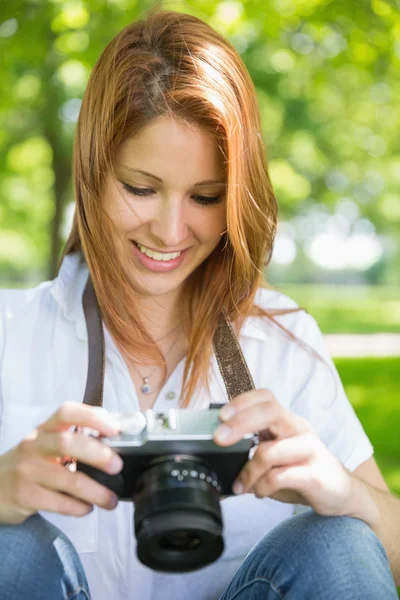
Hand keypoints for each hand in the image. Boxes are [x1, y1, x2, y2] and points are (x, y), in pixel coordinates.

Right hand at [0, 402, 122, 524]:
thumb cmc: (30, 464)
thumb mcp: (45, 445)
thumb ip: (73, 439)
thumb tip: (115, 437)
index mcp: (45, 429)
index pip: (67, 412)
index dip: (92, 416)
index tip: (114, 428)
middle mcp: (34, 446)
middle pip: (68, 443)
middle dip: (98, 454)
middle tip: (117, 467)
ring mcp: (28, 471)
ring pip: (67, 479)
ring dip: (95, 491)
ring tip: (111, 500)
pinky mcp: (25, 496)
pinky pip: (58, 503)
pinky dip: (77, 507)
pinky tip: (87, 508)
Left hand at [213, 390, 354, 517]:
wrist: (341, 494)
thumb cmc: (301, 472)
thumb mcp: (276, 456)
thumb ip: (252, 451)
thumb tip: (215, 460)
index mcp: (286, 421)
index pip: (265, 397)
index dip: (242, 401)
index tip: (221, 415)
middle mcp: (299, 429)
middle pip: (269, 412)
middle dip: (239, 423)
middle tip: (218, 440)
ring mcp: (309, 450)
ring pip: (270, 451)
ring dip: (248, 471)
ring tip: (241, 486)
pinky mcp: (315, 475)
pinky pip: (281, 476)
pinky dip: (263, 486)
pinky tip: (260, 492)